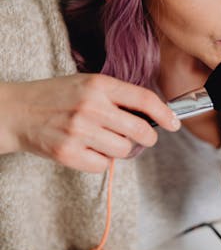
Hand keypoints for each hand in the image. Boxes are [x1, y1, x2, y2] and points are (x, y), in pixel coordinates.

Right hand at [0, 74, 180, 173]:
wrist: (16, 111)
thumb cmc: (56, 96)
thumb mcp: (87, 84)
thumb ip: (117, 96)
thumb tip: (152, 115)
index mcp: (99, 85)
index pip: (144, 99)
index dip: (165, 113)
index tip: (174, 122)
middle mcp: (91, 107)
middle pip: (139, 130)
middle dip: (148, 137)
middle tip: (145, 137)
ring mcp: (79, 132)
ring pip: (123, 150)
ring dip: (121, 149)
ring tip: (106, 139)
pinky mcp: (68, 154)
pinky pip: (102, 165)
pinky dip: (101, 161)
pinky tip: (89, 149)